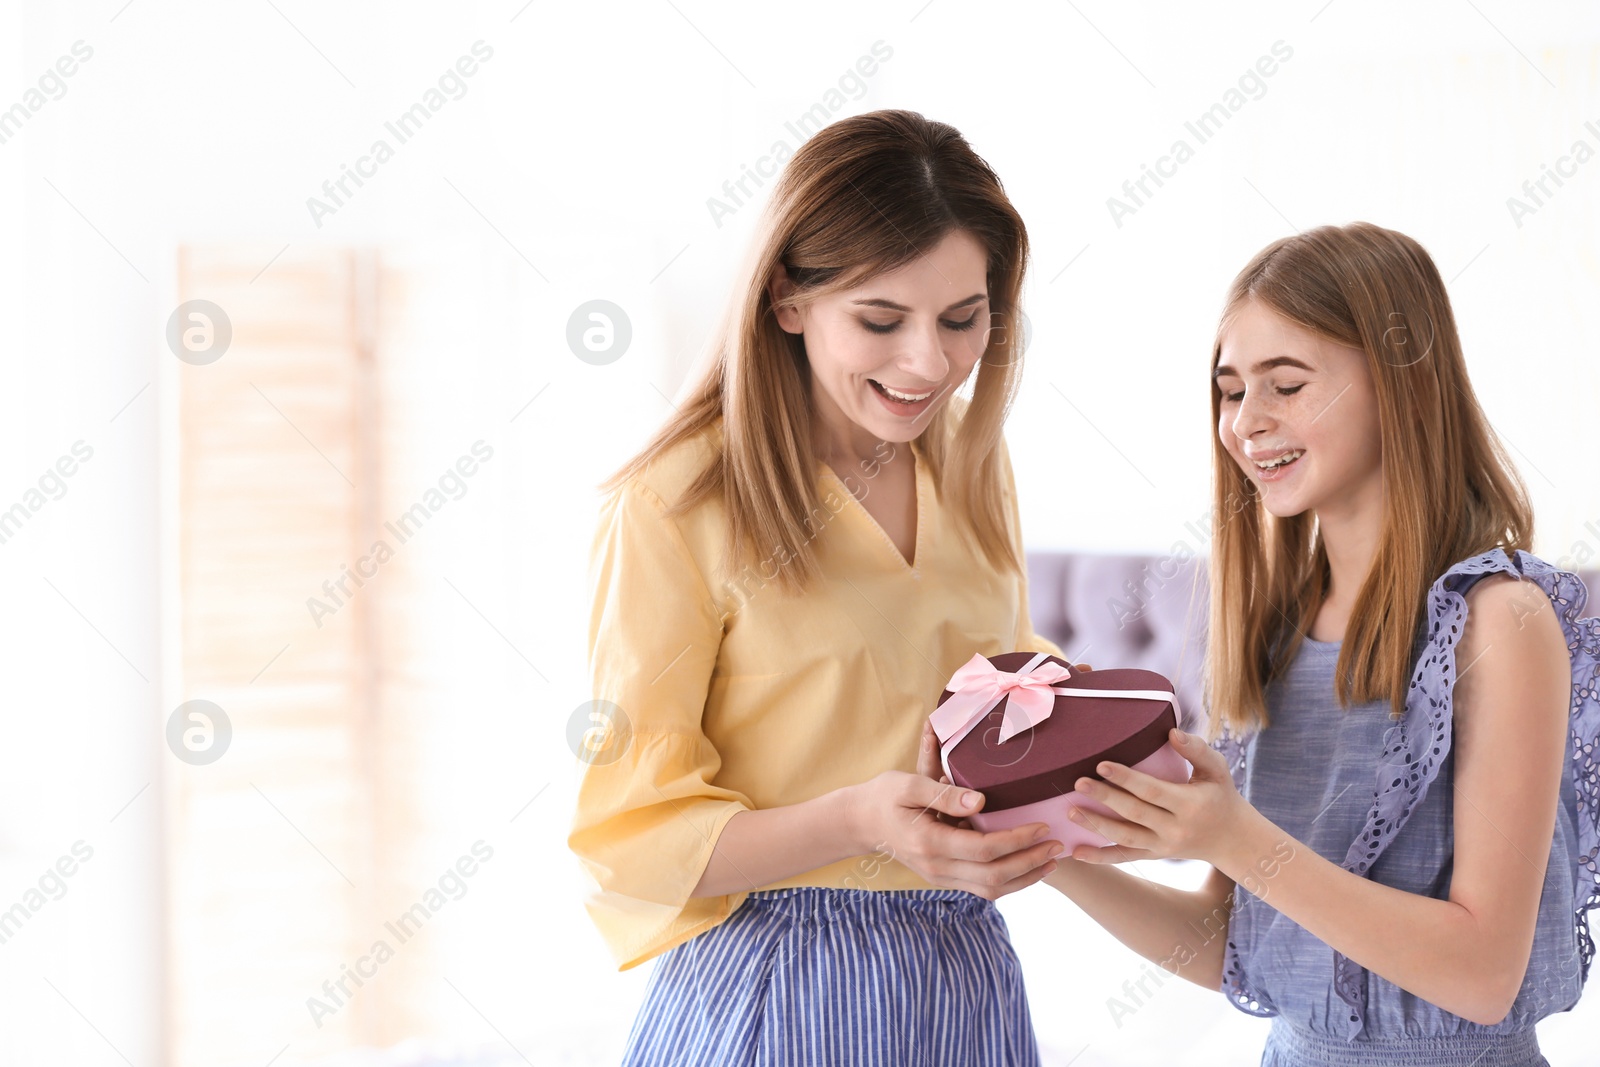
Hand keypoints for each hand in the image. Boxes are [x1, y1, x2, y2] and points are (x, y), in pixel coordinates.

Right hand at [848, 760, 1060, 899]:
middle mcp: (937, 868)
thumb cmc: (884, 796)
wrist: (859, 822)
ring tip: (1051, 862)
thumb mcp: (908, 784)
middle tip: (1057, 846)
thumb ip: (944, 793)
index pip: (985, 849)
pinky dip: (1009, 881)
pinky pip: (982, 888)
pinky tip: (1027, 868)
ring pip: (991, 889)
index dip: (1018, 840)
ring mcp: (940, 877)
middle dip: (1030, 863)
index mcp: (931, 843)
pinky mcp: (943, 878)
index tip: (1042, 826)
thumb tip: (982, 802)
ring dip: (1025, 878)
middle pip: (995, 876)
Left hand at [1066, 728, 1255, 865]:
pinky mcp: (1155, 855)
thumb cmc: (1221, 795)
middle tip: (1078, 782)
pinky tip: (1077, 853)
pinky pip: (1126, 857)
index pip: (1152, 791)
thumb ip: (1197, 750)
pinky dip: (1101, 857)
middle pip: (1134, 813)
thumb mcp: (1217, 770)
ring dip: (1095, 825)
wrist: (1232, 839)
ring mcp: (1163, 846)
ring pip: (1125, 838)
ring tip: (1070, 811)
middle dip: (1104, 798)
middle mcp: (1175, 829)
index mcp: (1189, 805)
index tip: (1101, 764)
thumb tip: (1172, 732)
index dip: (1126, 778)